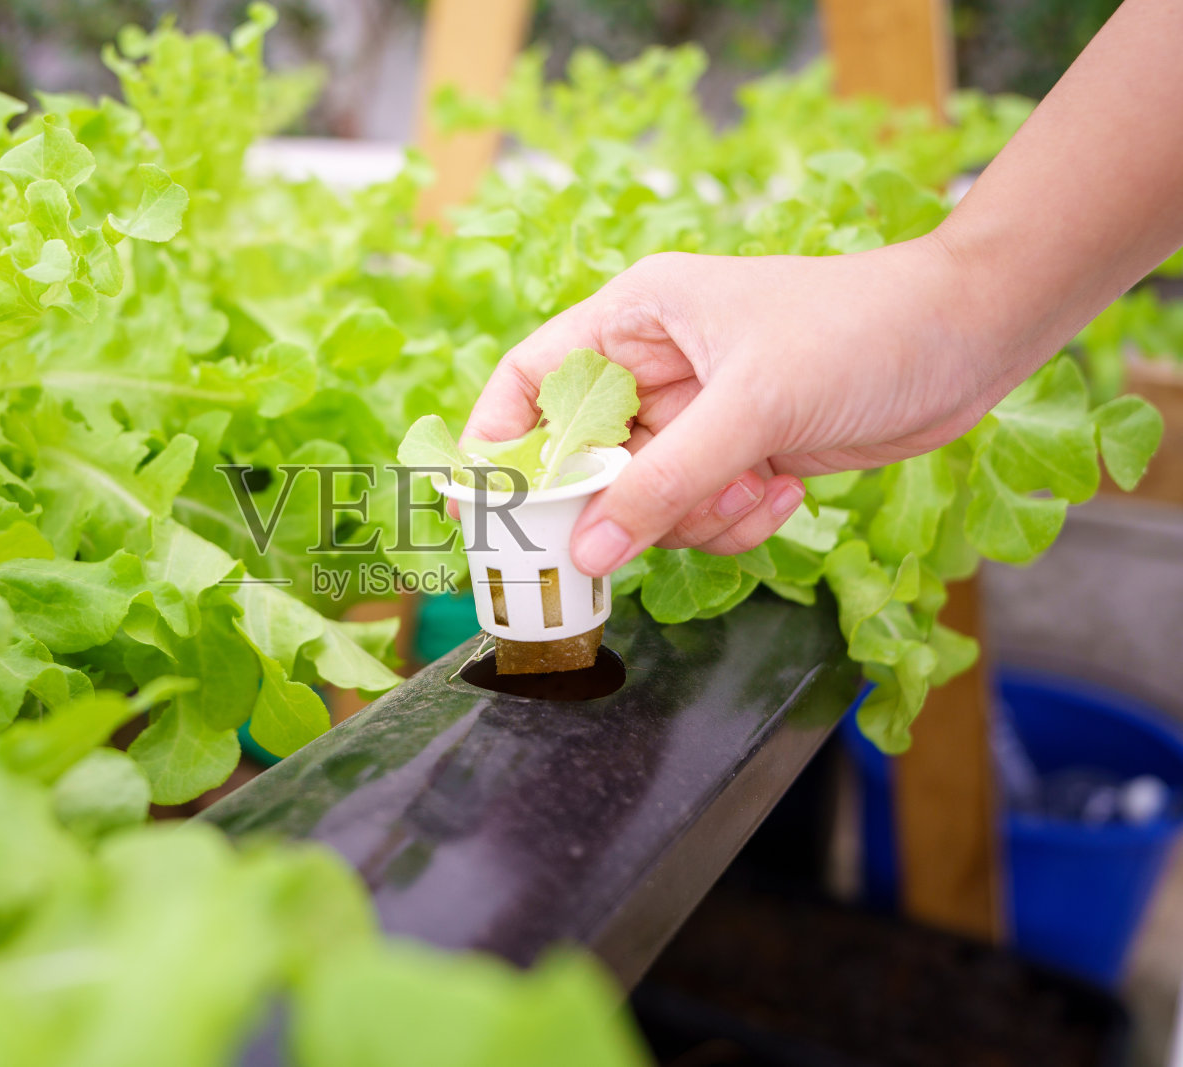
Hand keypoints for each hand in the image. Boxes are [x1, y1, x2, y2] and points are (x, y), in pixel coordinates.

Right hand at [463, 236, 1034, 575]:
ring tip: (755, 487)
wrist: (971, 337)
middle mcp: (656, 367)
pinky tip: (785, 488)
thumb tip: (589, 551)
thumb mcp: (752, 406)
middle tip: (628, 543)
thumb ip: (663, 483)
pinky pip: (700, 513)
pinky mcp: (742, 453)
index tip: (480, 511)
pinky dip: (737, 519)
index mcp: (635, 318)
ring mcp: (700, 415)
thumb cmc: (858, 332)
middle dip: (617, 506)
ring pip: (646, 501)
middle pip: (586, 459)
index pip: (530, 380)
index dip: (495, 444)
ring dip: (695, 516)